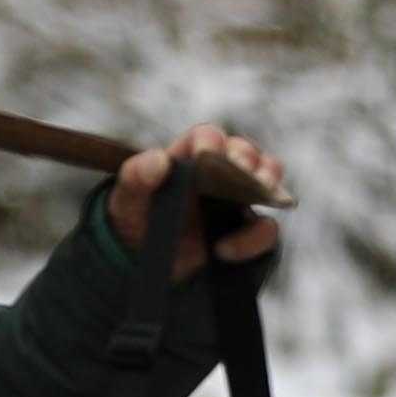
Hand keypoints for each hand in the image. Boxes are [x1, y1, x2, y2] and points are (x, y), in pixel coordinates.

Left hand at [111, 122, 290, 270]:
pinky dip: (254, 238)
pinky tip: (223, 250)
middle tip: (242, 169)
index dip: (210, 141)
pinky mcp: (249, 230)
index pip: (207, 137)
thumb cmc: (136, 216)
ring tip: (262, 191)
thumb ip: (135, 176)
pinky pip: (266, 229)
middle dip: (247, 158)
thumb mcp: (126, 198)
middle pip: (246, 152)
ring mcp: (240, 199)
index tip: (205, 154)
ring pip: (269, 180)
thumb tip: (159, 160)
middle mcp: (221, 170)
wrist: (144, 259)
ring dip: (268, 183)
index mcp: (190, 155)